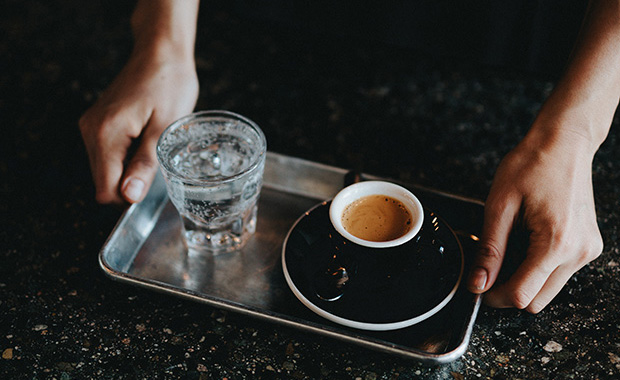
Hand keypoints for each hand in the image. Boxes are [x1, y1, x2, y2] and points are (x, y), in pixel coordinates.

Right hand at [79, 49, 197, 204]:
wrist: (161, 52)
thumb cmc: (169, 84)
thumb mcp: (165, 128)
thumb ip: (146, 164)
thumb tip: (129, 196)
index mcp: (106, 134)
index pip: (105, 189)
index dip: (129, 198)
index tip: (153, 186)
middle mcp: (91, 130)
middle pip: (102, 181)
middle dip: (129, 183)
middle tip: (158, 163)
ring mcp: (91, 125)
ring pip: (105, 169)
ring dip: (128, 169)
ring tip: (152, 147)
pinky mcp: (97, 122)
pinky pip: (107, 153)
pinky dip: (125, 156)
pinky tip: (144, 140)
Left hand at [467, 128, 602, 312]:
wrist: (564, 143)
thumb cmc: (532, 164)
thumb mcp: (499, 206)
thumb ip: (490, 250)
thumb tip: (478, 283)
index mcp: (556, 243)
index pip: (522, 294)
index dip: (494, 296)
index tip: (477, 286)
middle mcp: (578, 252)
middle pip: (537, 300)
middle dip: (508, 291)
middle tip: (488, 269)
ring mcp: (587, 250)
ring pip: (549, 289)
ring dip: (525, 279)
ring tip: (510, 246)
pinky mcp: (588, 245)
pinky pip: (559, 272)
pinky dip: (539, 267)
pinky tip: (527, 241)